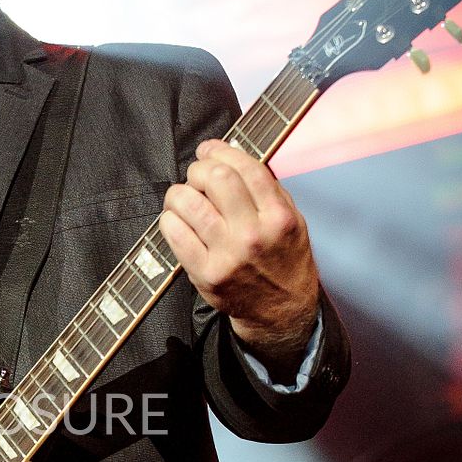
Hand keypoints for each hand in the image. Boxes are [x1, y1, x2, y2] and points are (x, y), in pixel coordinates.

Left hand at [160, 138, 320, 371]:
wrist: (281, 311)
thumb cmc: (283, 260)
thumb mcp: (291, 220)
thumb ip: (267, 189)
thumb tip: (231, 155)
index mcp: (278, 217)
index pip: (245, 169)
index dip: (221, 151)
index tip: (209, 150)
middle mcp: (253, 234)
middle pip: (215, 179)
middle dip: (198, 170)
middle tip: (196, 177)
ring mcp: (227, 255)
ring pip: (188, 203)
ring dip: (179, 193)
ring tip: (182, 198)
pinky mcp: (205, 273)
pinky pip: (174, 233)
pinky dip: (169, 219)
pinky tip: (176, 220)